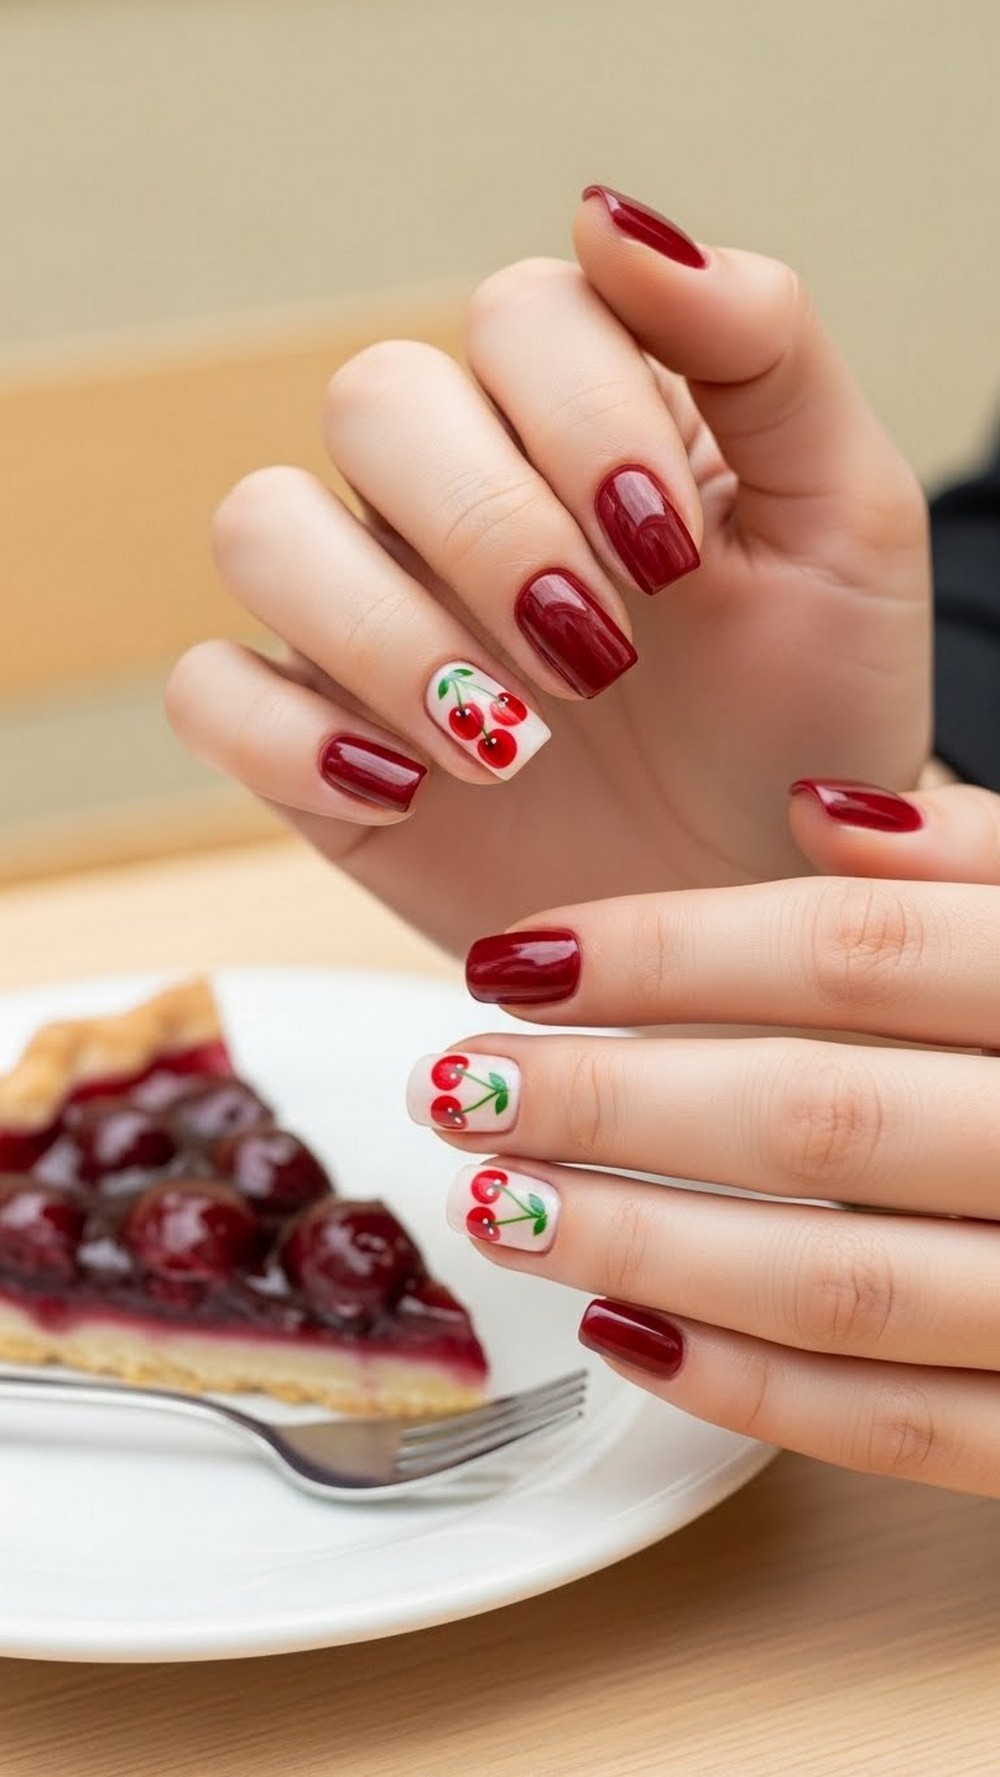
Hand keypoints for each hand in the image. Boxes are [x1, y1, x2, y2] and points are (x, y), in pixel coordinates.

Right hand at [167, 187, 928, 954]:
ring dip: (385, 631)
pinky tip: (410, 790)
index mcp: (581, 417)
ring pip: (259, 524)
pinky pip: (208, 691)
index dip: (581, 419)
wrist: (760, 895)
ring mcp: (368, 614)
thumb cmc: (807, 714)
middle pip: (373, 399)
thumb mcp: (842, 525)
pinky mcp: (307, 742)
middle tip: (600, 660)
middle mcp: (453, 495)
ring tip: (514, 744)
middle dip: (489, 530)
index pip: (517, 315)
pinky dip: (293, 739)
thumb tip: (609, 216)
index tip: (674, 555)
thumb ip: (760, 349)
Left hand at [406, 777, 999, 1495]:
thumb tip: (818, 811)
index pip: (851, 951)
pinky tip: (625, 1336)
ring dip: (647, 1245)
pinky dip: (758, 1393)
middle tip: (462, 1087)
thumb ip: (997, 856)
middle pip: (820, 1116)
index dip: (662, 951)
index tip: (512, 956)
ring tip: (499, 1206)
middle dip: (614, 1100)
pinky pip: (910, 1429)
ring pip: (844, 1281)